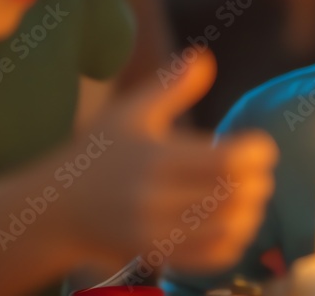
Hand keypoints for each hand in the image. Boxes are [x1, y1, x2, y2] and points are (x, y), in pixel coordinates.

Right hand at [63, 51, 276, 272]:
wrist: (54, 210)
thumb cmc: (98, 153)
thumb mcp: (129, 112)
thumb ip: (171, 85)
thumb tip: (205, 58)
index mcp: (154, 157)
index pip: (228, 160)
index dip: (257, 153)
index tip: (260, 147)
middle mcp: (153, 199)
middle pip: (235, 194)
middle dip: (259, 182)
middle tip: (259, 174)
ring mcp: (154, 233)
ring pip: (230, 227)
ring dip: (251, 211)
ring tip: (249, 197)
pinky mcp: (155, 257)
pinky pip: (214, 256)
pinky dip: (235, 240)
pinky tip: (232, 224)